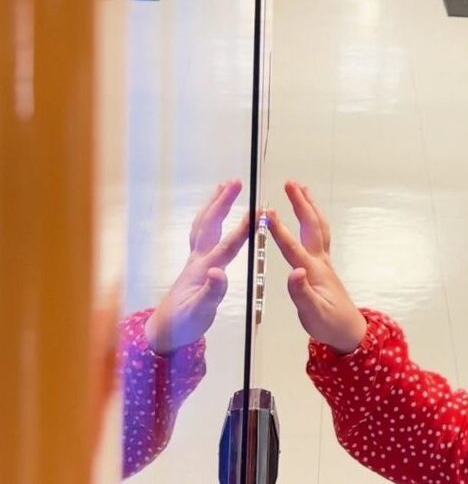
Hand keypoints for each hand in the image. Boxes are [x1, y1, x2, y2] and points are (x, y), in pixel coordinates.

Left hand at [145, 180, 249, 354]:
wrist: (164, 330)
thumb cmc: (184, 323)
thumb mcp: (200, 312)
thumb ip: (211, 292)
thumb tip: (218, 271)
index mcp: (203, 270)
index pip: (226, 245)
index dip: (243, 229)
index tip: (258, 212)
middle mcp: (198, 260)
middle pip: (209, 225)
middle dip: (222, 203)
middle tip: (235, 182)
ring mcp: (194, 259)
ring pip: (203, 225)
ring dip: (214, 204)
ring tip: (224, 186)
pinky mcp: (194, 263)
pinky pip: (202, 232)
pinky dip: (209, 217)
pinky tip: (214, 212)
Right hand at [267, 181, 366, 354]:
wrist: (349, 331)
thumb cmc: (328, 324)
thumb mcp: (312, 313)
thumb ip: (302, 293)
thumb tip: (295, 272)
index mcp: (313, 272)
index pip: (292, 247)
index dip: (278, 230)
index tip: (265, 212)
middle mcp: (320, 261)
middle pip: (311, 226)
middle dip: (300, 204)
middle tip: (290, 183)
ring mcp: (324, 262)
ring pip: (318, 227)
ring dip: (309, 206)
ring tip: (301, 188)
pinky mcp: (324, 266)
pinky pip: (319, 234)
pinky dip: (314, 220)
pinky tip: (310, 216)